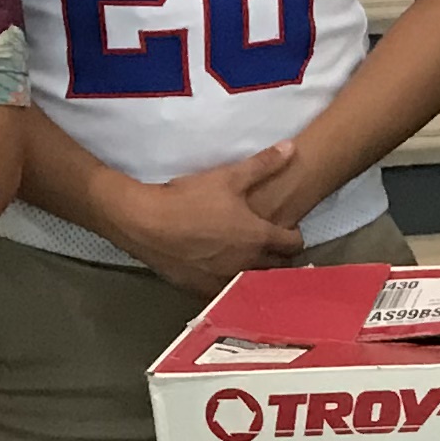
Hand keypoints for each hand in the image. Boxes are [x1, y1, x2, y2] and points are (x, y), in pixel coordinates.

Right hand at [109, 145, 308, 293]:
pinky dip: (232, 286)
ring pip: (254, 284)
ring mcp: (225, 280)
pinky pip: (227, 293)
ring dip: (259, 275)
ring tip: (253, 261)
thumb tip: (291, 147)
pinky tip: (225, 274)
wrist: (145, 224)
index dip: (294, 236)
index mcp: (258, 237)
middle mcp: (247, 264)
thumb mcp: (228, 176)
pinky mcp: (202, 290)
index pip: (292, 244)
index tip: (288, 230)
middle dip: (281, 258)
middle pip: (279, 268)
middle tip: (274, 247)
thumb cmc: (190, 199)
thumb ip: (263, 164)